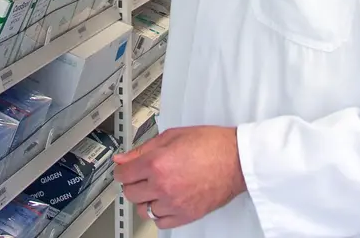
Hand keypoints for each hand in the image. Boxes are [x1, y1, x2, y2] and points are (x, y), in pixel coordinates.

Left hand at [115, 126, 245, 229]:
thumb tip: (123, 158)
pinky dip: (159, 214)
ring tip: (156, 188)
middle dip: (133, 183)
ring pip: (143, 209)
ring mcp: (174, 203)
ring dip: (146, 199)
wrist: (238, 160)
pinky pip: (160, 222)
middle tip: (142, 176)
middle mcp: (163, 185)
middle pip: (130, 193)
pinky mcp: (186, 215)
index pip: (123, 174)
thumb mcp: (173, 136)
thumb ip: (144, 149)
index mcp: (157, 163)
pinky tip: (165, 201)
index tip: (125, 169)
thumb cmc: (212, 145)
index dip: (122, 170)